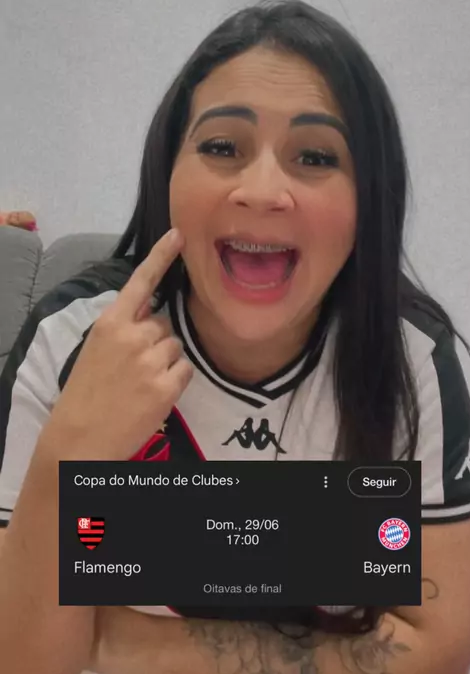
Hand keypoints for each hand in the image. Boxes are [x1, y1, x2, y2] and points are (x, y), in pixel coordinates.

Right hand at [40, 228, 192, 460]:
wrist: (80, 438)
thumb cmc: (85, 393)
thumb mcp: (96, 349)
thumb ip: (123, 329)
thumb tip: (150, 316)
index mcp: (111, 323)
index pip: (140, 282)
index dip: (161, 256)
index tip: (178, 234)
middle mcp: (134, 336)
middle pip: (165, 324)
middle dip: (156, 341)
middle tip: (135, 367)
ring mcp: (152, 361)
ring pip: (176, 347)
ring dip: (166, 361)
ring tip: (141, 383)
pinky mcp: (167, 385)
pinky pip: (185, 370)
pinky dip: (175, 381)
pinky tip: (153, 394)